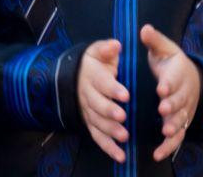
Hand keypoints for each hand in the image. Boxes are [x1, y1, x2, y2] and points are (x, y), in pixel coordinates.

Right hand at [78, 38, 128, 163]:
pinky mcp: (90, 123)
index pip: (102, 82)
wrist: (76, 75)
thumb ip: (107, 48)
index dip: (113, 89)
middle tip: (123, 117)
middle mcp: (87, 94)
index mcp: (91, 74)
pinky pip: (97, 136)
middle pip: (97, 104)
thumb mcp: (98, 51)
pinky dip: (108, 147)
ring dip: (110, 130)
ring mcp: (88, 110)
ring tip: (124, 136)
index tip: (126, 94)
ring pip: (97, 122)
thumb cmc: (95, 63)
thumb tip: (116, 45)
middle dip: (109, 111)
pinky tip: (120, 156)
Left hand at [142, 23, 200, 162]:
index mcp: (179, 73)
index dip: (169, 84)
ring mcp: (184, 111)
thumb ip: (154, 40)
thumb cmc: (171, 61)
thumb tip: (144, 29)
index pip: (174, 79)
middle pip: (180, 102)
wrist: (190, 77)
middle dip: (172, 107)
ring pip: (181, 121)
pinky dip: (170, 147)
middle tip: (163, 111)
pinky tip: (158, 154)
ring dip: (174, 127)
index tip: (161, 88)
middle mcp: (184, 94)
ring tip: (165, 133)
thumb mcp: (164, 48)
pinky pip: (178, 137)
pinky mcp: (181, 124)